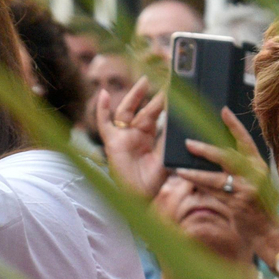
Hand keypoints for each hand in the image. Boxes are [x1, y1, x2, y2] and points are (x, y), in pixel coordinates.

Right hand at [96, 77, 166, 197]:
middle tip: (166, 80)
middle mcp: (134, 133)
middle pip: (144, 109)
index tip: (175, 88)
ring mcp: (122, 136)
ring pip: (127, 111)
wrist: (140, 197)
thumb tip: (176, 119)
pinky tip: (102, 94)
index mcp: (147, 136)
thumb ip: (167, 138)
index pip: (156, 114)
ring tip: (144, 81)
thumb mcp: (165, 156)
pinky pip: (104, 123)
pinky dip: (102, 109)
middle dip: (154, 96)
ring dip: (134, 96)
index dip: (164, 101)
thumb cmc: (152, 181)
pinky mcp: (112, 142)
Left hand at [177, 108, 278, 263]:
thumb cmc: (257, 206)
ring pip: (216, 175)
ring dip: (195, 170)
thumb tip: (212, 154)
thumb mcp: (252, 183)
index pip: (246, 141)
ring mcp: (247, 189)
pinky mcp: (238, 203)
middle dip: (206, 149)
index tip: (223, 111)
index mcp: (259, 166)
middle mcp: (255, 175)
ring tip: (180, 165)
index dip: (234, 125)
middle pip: (227, 156)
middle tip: (188, 143)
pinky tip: (185, 176)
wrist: (267, 233)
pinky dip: (197, 183)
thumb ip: (238, 169)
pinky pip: (213, 191)